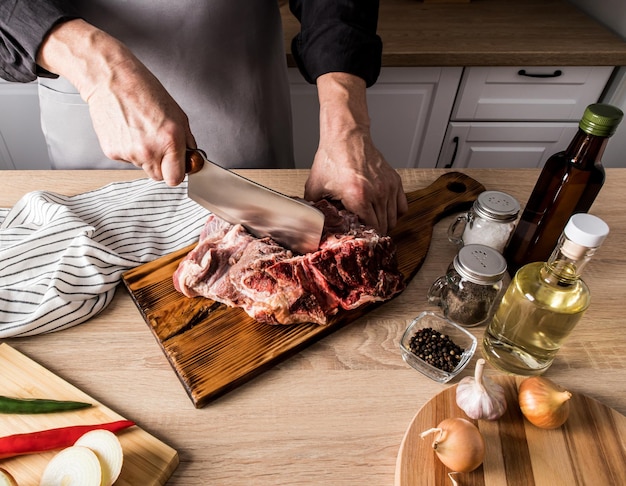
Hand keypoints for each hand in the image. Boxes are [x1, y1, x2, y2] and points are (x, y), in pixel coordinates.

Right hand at [37, 19, 193, 185]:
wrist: (111, 81)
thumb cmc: (143, 91)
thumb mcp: (177, 114)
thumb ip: (186, 140)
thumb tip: (190, 156)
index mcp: (170, 140)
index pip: (176, 178)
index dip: (176, 172)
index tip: (176, 166)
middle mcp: (150, 150)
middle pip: (158, 176)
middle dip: (161, 166)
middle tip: (157, 145)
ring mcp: (130, 153)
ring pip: (141, 166)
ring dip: (143, 155)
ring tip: (140, 130)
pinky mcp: (112, 152)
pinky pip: (126, 159)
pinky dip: (127, 149)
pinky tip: (127, 130)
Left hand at [305, 73, 406, 233]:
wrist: (345, 137)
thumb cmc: (332, 159)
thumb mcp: (315, 187)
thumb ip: (313, 208)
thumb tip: (309, 223)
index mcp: (358, 197)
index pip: (371, 229)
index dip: (365, 236)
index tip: (358, 237)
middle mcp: (377, 193)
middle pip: (384, 226)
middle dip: (374, 232)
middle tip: (364, 232)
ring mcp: (388, 187)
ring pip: (393, 218)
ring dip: (384, 224)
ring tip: (372, 223)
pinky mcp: (394, 180)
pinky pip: (402, 206)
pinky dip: (394, 212)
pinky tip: (382, 211)